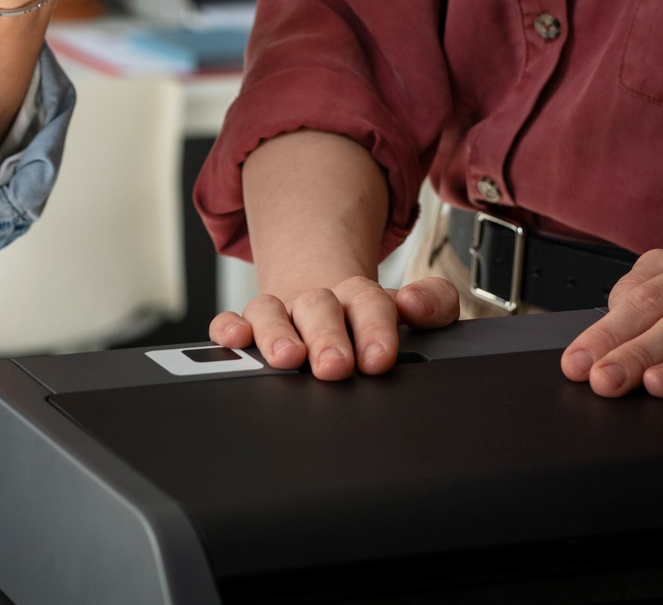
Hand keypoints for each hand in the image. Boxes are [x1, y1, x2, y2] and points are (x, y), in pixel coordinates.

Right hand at [207, 276, 461, 380]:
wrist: (334, 307)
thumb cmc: (373, 323)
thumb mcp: (416, 310)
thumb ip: (433, 302)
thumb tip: (413, 303)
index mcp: (360, 297)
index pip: (368, 300)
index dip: (374, 328)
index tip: (378, 359)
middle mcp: (317, 302)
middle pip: (318, 306)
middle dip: (326, 336)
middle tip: (334, 366)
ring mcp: (282, 313)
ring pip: (269, 310)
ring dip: (276, 332)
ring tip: (287, 358)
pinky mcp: (250, 327)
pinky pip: (231, 320)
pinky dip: (229, 328)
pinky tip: (234, 340)